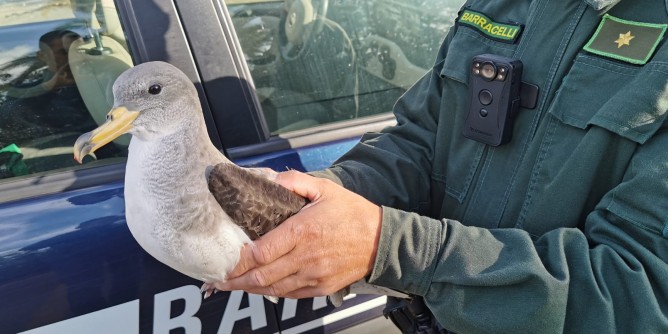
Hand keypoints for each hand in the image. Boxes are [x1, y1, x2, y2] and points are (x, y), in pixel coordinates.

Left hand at [215, 170, 381, 298]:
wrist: (382, 240)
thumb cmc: (353, 214)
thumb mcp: (325, 188)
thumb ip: (295, 181)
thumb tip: (270, 180)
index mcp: (303, 231)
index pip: (261, 252)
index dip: (238, 260)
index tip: (225, 259)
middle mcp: (306, 257)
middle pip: (261, 275)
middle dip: (235, 279)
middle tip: (218, 278)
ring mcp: (313, 275)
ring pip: (272, 289)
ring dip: (249, 289)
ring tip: (231, 286)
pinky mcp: (321, 287)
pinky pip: (290, 295)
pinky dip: (271, 293)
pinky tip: (259, 288)